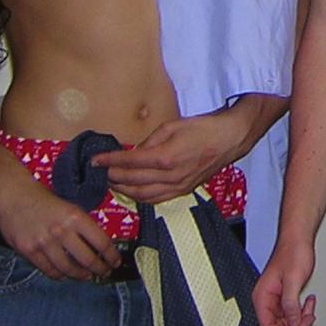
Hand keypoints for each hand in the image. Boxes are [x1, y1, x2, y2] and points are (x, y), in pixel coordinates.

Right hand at [0, 170, 120, 280]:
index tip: (115, 261)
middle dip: (99, 269)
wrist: (12, 193)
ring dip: (80, 275)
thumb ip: (80, 224)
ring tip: (86, 276)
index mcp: (75, 216)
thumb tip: (96, 242)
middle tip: (104, 272)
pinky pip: (48, 269)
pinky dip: (59, 275)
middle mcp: (61, 231)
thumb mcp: (68, 205)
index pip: (101, 242)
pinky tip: (65, 274)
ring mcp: (44, 243)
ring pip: (68, 268)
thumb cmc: (41, 197)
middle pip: (87, 259)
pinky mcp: (28, 251)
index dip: (111, 255)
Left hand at [93, 109, 244, 202]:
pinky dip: (140, 197)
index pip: (129, 161)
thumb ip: (150, 140)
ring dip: (123, 190)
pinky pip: (156, 199)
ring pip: (141, 195)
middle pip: (132, 180)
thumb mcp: (173, 125)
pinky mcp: (183, 191)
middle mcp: (170, 176)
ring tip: (112, 182)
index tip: (96, 160)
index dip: (110, 161)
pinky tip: (132, 191)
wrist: (229, 139)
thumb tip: (134, 152)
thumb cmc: (203, 128)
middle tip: (100, 171)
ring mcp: (177, 186)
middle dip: (113, 176)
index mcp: (166, 156)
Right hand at [254, 240, 317, 325]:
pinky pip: (291, 312)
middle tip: (308, 319)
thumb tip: (292, 321)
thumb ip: (291, 302)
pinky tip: (309, 304)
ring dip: (300, 319)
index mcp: (262, 296)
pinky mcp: (284, 295)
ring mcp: (275, 298)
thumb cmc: (293, 251)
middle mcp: (266, 299)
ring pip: (285, 321)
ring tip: (310, 310)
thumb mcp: (293, 278)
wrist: (298, 238)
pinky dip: (302, 312)